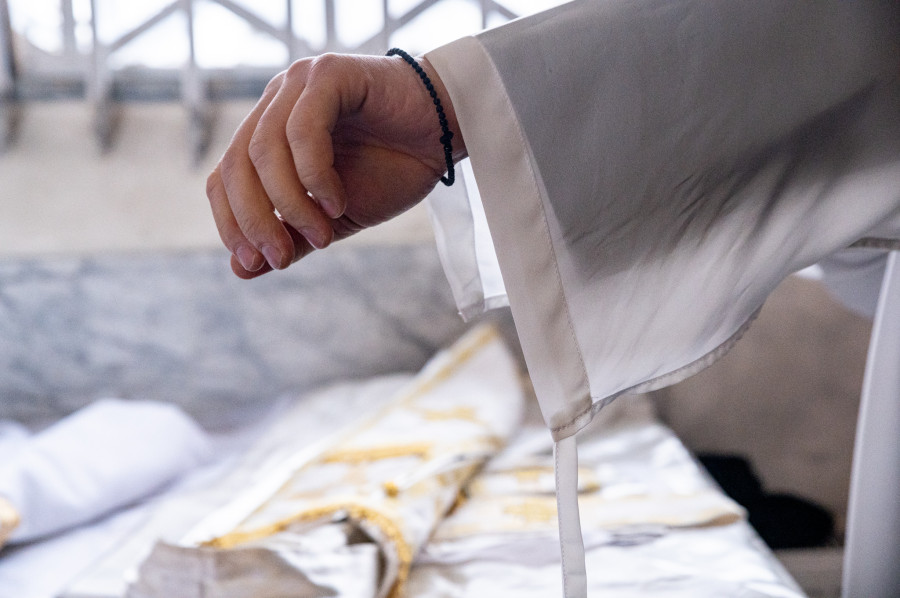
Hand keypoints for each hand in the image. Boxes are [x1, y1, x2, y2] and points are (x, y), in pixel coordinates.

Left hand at [206, 53, 464, 278]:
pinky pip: (304, 130)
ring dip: (290, 203)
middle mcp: (275, 102)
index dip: (232, 223)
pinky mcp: (329, 75)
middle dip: (254, 219)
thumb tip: (242, 270)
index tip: (253, 263)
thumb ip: (292, 238)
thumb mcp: (335, 217)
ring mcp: (299, 84)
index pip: (225, 178)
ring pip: (265, 150)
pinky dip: (314, 175)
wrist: (448, 133)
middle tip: (281, 257)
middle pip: (237, 165)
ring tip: (323, 236)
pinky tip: (336, 204)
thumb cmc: (393, 168)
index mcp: (268, 132)